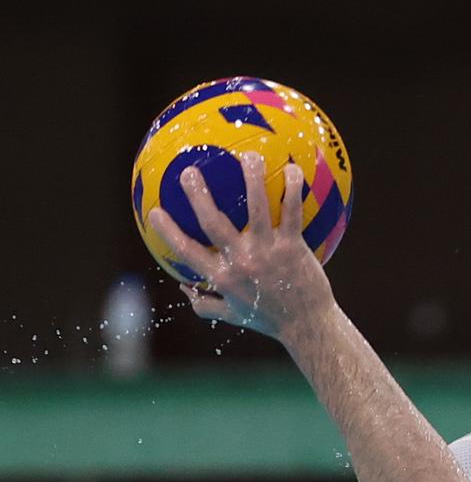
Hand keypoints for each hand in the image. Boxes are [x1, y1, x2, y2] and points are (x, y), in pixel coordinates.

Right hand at [145, 152, 335, 341]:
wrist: (307, 326)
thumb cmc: (269, 318)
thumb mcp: (233, 315)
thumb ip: (205, 303)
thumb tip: (182, 288)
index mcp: (222, 277)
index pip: (186, 251)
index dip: (167, 231)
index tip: (153, 210)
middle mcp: (242, 261)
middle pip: (213, 223)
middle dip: (198, 195)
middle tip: (189, 171)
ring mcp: (268, 252)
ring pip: (256, 209)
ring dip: (251, 179)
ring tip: (248, 155)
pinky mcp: (293, 247)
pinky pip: (292, 212)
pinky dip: (292, 189)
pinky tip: (291, 169)